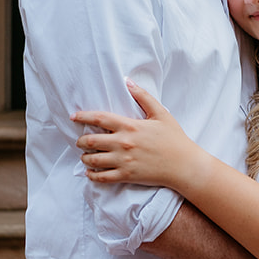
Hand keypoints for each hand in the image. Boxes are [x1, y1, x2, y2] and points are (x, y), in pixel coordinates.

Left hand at [72, 81, 202, 190]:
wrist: (184, 165)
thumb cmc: (174, 139)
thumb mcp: (161, 113)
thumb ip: (143, 96)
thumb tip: (128, 81)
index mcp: (130, 126)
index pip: (99, 118)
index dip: (83, 116)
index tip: (73, 116)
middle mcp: (123, 143)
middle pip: (91, 141)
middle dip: (80, 141)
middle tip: (79, 141)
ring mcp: (124, 161)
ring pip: (93, 160)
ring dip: (85, 157)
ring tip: (85, 156)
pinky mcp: (127, 175)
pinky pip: (102, 177)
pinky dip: (92, 175)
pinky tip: (90, 172)